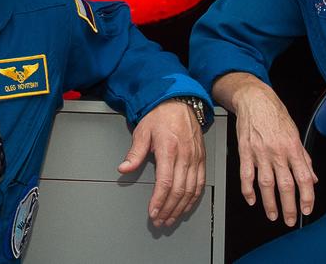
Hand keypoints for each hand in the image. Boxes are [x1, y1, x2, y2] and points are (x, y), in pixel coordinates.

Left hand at [117, 99, 205, 227]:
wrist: (179, 102)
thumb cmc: (160, 116)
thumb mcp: (142, 131)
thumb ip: (134, 153)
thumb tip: (123, 168)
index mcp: (169, 149)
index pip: (165, 182)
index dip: (159, 201)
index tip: (153, 212)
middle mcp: (185, 156)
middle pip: (179, 191)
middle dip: (168, 210)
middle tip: (160, 221)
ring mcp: (195, 158)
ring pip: (191, 191)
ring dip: (180, 208)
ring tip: (170, 219)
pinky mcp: (201, 159)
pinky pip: (200, 183)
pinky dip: (193, 199)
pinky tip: (186, 207)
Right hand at [213, 72, 316, 226]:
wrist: (254, 99)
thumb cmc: (275, 114)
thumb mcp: (295, 133)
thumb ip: (304, 157)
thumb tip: (312, 178)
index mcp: (293, 147)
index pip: (304, 178)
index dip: (307, 197)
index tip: (307, 209)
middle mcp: (277, 152)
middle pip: (285, 185)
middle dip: (289, 207)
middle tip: (290, 220)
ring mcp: (260, 152)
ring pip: (266, 184)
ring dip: (269, 203)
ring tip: (272, 215)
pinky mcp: (245, 151)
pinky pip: (246, 174)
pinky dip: (247, 190)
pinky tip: (251, 199)